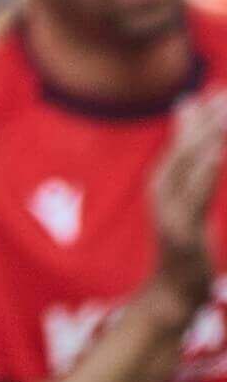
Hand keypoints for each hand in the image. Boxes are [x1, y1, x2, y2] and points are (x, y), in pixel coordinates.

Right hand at [147, 93, 225, 319]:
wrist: (175, 290)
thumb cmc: (185, 240)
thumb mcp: (186, 196)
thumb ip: (187, 156)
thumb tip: (188, 110)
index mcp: (165, 177)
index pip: (184, 136)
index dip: (202, 112)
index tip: (220, 90)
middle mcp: (161, 187)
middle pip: (185, 145)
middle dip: (208, 118)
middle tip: (226, 94)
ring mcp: (168, 208)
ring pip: (188, 165)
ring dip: (208, 137)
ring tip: (224, 114)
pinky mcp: (180, 229)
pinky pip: (194, 194)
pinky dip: (204, 170)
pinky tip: (215, 153)